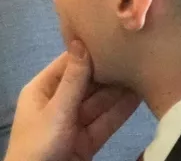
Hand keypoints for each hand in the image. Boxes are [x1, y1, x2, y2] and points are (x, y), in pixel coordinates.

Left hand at [3, 40, 140, 160]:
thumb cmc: (39, 143)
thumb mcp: (56, 110)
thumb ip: (73, 81)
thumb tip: (80, 43)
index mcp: (41, 90)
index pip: (66, 65)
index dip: (87, 52)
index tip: (110, 36)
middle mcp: (56, 103)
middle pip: (85, 84)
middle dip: (107, 72)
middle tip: (133, 55)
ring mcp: (71, 124)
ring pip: (97, 104)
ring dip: (117, 92)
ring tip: (142, 73)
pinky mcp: (85, 142)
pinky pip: (103, 123)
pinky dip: (119, 113)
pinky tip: (137, 99)